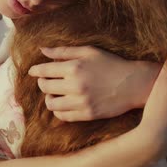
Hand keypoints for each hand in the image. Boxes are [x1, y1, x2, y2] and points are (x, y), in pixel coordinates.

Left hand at [27, 46, 160, 121]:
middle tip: (46, 80)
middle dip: (42, 83)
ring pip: (51, 104)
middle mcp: (75, 85)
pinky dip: (59, 110)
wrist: (133, 83)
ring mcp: (81, 102)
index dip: (35, 70)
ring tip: (54, 93)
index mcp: (74, 67)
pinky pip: (63, 116)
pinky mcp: (87, 114)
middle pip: (45, 87)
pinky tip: (63, 103)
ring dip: (49, 98)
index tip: (33, 71)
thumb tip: (42, 50)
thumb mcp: (88, 51)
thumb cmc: (111, 64)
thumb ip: (63, 51)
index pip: (44, 70)